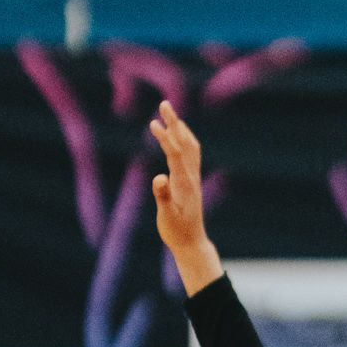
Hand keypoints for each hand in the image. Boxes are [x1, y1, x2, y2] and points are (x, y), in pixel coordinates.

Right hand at [150, 101, 222, 293]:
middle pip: (185, 143)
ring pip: (190, 147)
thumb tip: (159, 178)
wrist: (192, 243)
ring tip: (170, 114)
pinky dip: (184, 140)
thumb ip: (163, 197)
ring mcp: (193, 178)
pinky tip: (178, 136)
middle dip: (174, 122)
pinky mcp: (191, 182)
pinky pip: (191, 155)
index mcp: (184, 183)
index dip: (165, 137)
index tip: (153, 123)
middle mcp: (191, 177)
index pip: (176, 153)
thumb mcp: (167, 217)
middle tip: (164, 104)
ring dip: (180, 128)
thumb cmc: (177, 232)